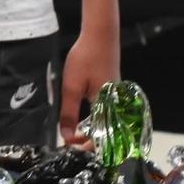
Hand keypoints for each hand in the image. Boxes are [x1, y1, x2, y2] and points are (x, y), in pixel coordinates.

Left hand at [59, 21, 120, 144]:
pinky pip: (104, 113)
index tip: (68, 148)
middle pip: (103, 133)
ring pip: (103, 123)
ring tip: (71, 134)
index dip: (85, 148)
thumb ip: (69, 113)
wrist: (100, 35)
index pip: (100, 139)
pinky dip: (92, 120)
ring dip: (88, 131)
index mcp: (108, 108)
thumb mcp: (71, 87)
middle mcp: (116, 107)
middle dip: (86, 142)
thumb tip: (67, 136)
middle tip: (67, 142)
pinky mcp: (111, 92)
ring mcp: (115, 99)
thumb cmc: (86, 59)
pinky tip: (80, 119)